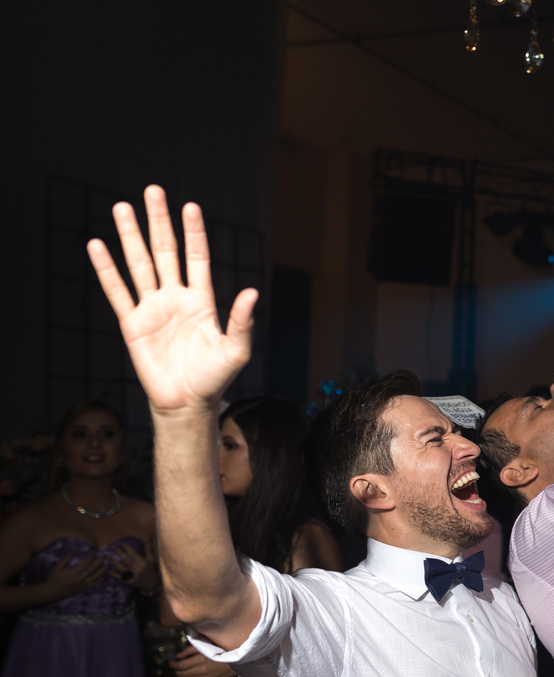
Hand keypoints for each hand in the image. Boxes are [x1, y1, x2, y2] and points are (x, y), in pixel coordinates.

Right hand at [43, 553, 105, 599]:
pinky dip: (98, 581)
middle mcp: (79, 579)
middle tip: (104, 556)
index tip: (93, 551)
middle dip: (99, 562)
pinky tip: (102, 578)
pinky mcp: (81, 589)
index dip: (91, 556)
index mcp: (73, 573)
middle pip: (92, 569)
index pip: (86, 563)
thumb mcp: (57, 568)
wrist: (50, 592)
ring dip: (102, 571)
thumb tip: (72, 552)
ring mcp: (81, 585)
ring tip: (107, 565)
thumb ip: (65, 559)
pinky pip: (91, 585)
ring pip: (95, 577)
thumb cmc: (53, 578)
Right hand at [86, 186, 257, 414]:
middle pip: (165, 251)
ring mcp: (153, 309)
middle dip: (160, 221)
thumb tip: (251, 292)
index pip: (196, 257)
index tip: (191, 206)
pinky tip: (97, 245)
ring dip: (130, 236)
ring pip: (140, 264)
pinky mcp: (132, 324)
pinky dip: (106, 269)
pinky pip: (117, 292)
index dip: (194, 233)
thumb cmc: (214, 378)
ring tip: (122, 207)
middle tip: (153, 191)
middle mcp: (176, 298)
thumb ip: (242, 321)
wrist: (186, 403)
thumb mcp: (235, 350)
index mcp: (202, 300)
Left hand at [109, 541, 157, 590]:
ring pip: (122, 569)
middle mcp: (138, 569)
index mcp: (143, 563)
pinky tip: (109, 571)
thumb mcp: (151, 561)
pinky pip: (121, 578)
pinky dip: (114, 575)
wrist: (151, 583)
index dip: (128, 549)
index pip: (134, 555)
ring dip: (115, 563)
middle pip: (127, 561)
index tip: (123, 544)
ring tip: (110, 558)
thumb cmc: (150, 570)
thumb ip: (148, 552)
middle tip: (114, 548)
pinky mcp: (129, 582)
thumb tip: (147, 543)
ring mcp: (133, 576)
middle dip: (120, 554)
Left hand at [170, 644, 236, 676]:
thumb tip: (177, 656)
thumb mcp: (206, 646)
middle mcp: (202, 671)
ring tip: (179, 674)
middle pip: (181, 674)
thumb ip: (190, 650)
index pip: (180, 666)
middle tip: (176, 666)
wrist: (236, 660)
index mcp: (201, 660)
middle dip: (176, 670)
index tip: (170, 662)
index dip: (172, 665)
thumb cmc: (220, 650)